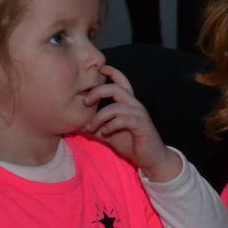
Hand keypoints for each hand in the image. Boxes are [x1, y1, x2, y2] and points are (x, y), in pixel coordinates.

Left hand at [83, 65, 179, 180]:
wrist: (150, 158)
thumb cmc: (131, 143)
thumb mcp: (109, 133)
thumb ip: (96, 126)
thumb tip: (76, 124)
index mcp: (128, 103)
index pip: (121, 81)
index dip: (111, 72)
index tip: (99, 69)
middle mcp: (134, 104)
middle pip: (115, 88)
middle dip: (98, 92)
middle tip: (86, 102)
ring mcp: (138, 114)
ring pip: (115, 107)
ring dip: (99, 117)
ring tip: (91, 128)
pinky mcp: (141, 125)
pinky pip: (122, 120)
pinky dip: (110, 125)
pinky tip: (105, 132)